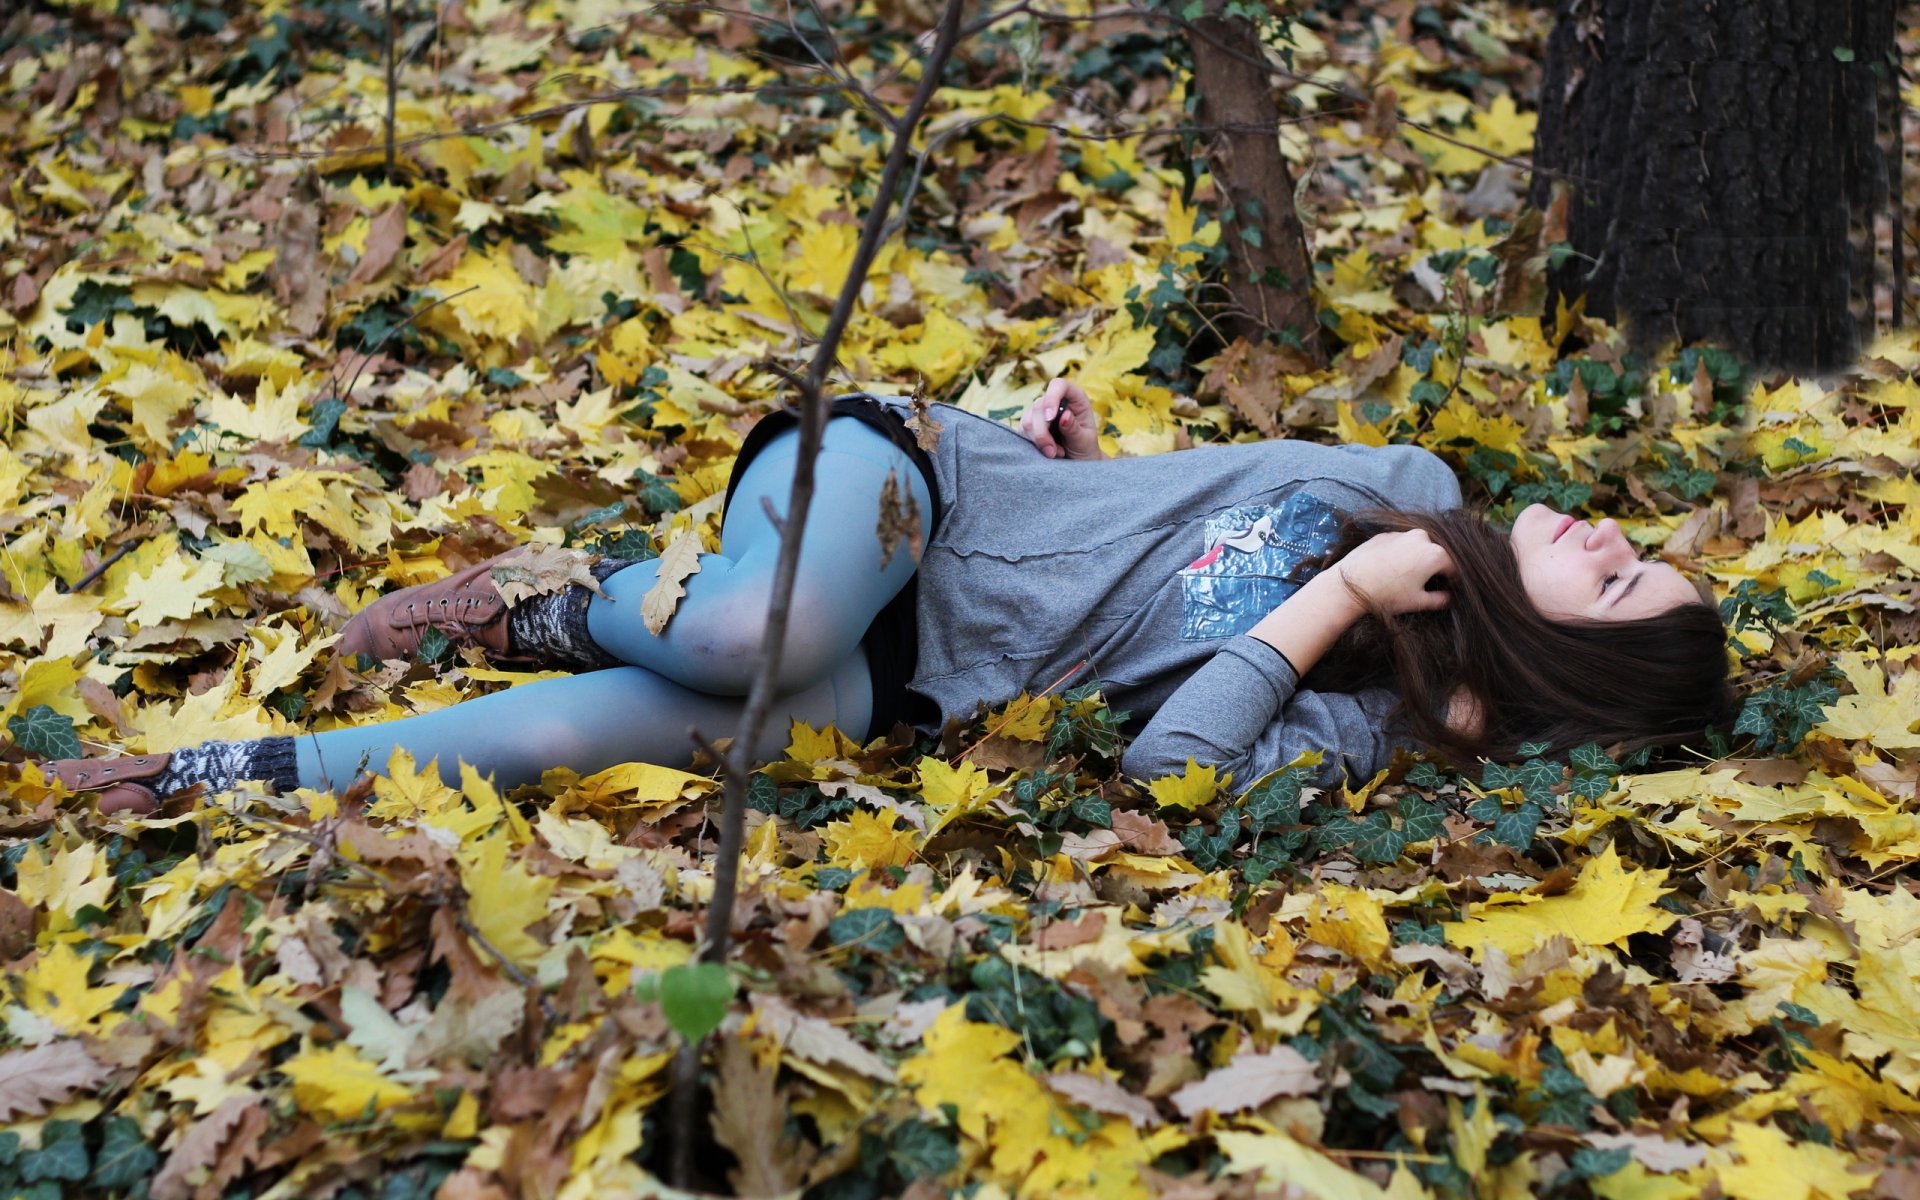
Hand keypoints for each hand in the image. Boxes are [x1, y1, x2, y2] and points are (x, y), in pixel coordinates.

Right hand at [1018, 378, 1104, 459]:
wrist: (1078, 462)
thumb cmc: (1085, 447)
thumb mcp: (1084, 440)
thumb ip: (1074, 428)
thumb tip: (1064, 416)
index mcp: (1074, 398)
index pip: (1059, 385)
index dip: (1052, 398)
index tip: (1050, 418)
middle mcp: (1056, 401)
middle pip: (1039, 406)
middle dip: (1042, 432)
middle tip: (1052, 452)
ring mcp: (1041, 411)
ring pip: (1028, 420)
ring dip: (1038, 440)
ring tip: (1054, 453)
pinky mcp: (1030, 424)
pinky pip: (1023, 431)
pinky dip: (1033, 443)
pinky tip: (1047, 451)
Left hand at [1330, 529, 1454, 615]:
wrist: (1350, 584)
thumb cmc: (1387, 595)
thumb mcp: (1418, 602)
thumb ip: (1440, 600)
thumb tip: (1450, 598)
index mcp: (1435, 554)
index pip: (1454, 567)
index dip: (1453, 580)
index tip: (1447, 590)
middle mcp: (1422, 538)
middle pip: (1437, 553)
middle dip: (1435, 568)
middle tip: (1425, 584)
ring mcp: (1402, 534)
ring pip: (1418, 546)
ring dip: (1417, 559)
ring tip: (1405, 577)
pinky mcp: (1385, 534)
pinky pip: (1400, 544)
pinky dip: (1400, 553)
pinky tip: (1390, 568)